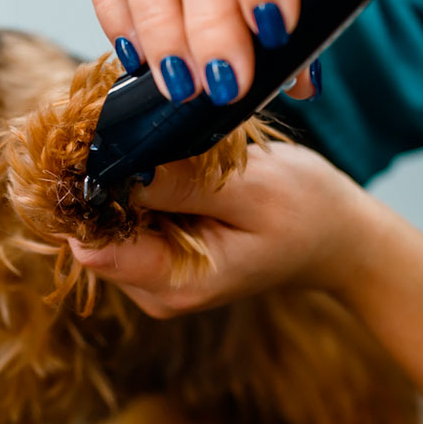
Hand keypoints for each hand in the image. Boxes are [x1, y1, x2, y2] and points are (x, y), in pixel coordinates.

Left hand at [70, 143, 381, 317]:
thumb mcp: (252, 190)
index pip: (91, 244)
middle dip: (110, 178)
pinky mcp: (156, 255)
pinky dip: (143, 185)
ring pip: (107, 216)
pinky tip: (174, 167)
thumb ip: (181, 185)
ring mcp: (152, 276)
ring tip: (173, 151)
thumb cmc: (306, 211)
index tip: (99, 142)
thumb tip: (110, 169)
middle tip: (147, 134)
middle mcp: (152, 289)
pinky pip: (128, 215)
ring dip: (128, 177)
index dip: (85, 190)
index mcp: (175, 283)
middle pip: (93, 228)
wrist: (337, 237)